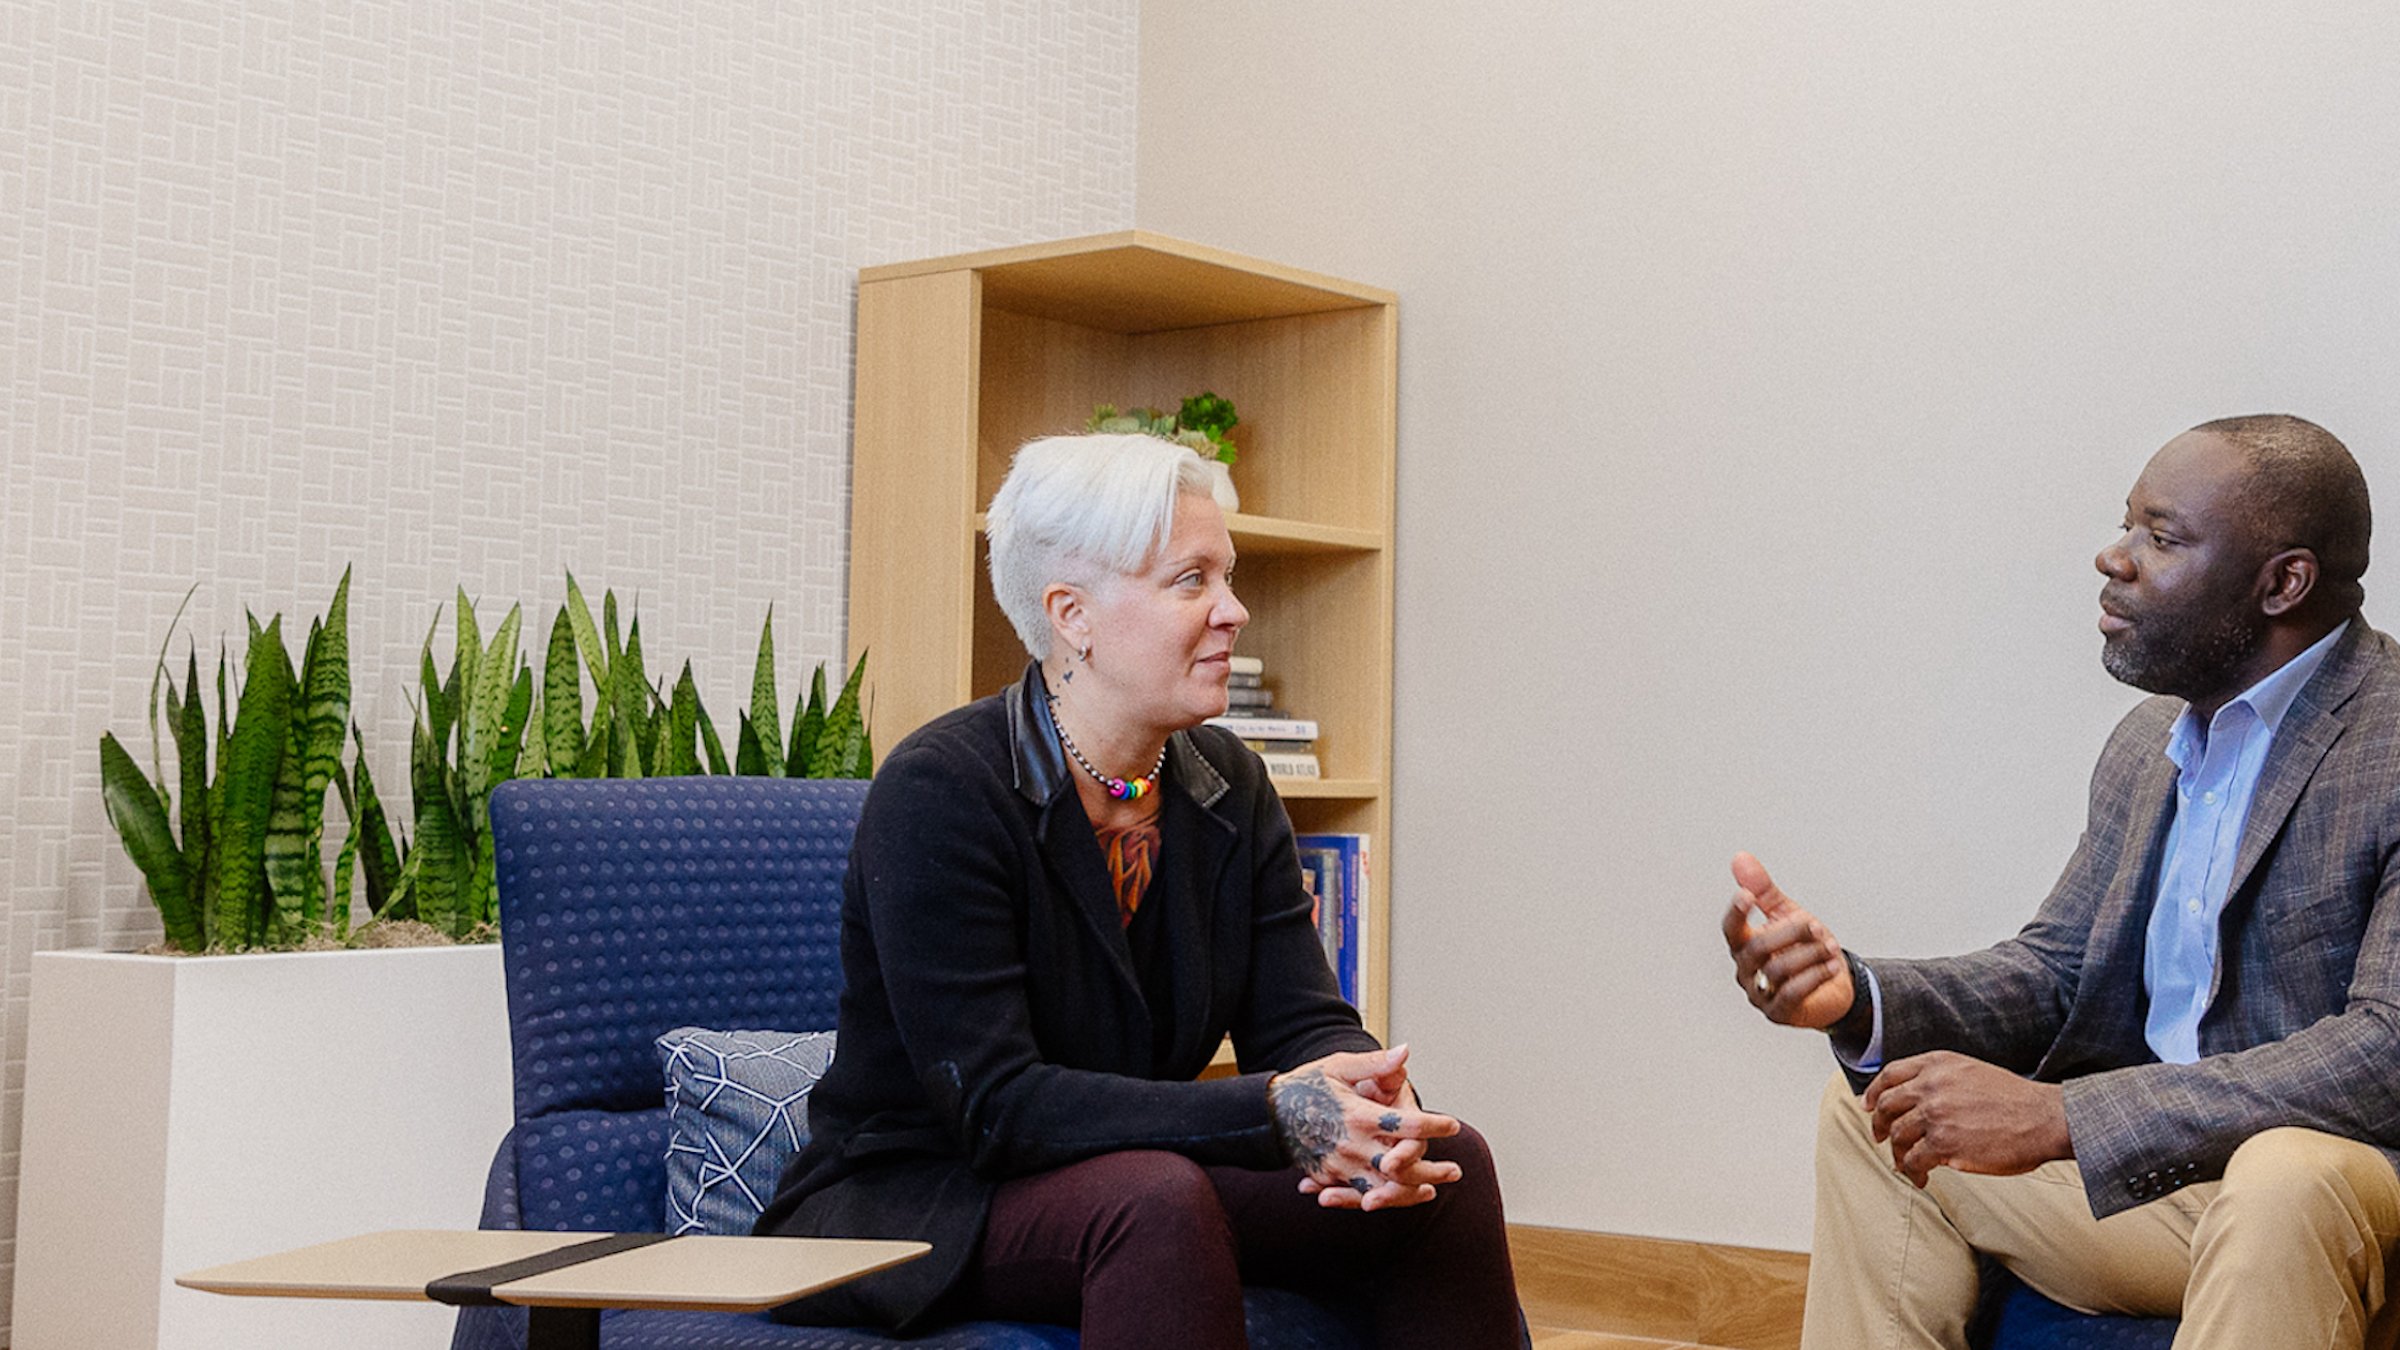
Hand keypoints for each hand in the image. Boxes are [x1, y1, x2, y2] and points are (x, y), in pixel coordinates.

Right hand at [1270, 1045, 1460, 1210]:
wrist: (1266, 1114)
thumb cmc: (1306, 1084)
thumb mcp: (1339, 1067)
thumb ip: (1375, 1064)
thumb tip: (1406, 1052)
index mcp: (1359, 1115)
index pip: (1406, 1124)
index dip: (1434, 1126)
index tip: (1452, 1126)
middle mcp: (1352, 1145)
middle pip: (1402, 1166)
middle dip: (1432, 1169)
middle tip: (1455, 1170)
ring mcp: (1341, 1165)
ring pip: (1385, 1187)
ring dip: (1412, 1191)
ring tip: (1433, 1188)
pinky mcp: (1331, 1177)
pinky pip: (1362, 1194)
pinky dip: (1385, 1198)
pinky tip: (1402, 1196)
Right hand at [1722, 852, 1853, 1028]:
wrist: (1832, 987)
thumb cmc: (1803, 949)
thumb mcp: (1786, 915)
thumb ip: (1763, 890)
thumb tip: (1740, 858)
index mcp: (1743, 945)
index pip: (1731, 929)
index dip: (1736, 913)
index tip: (1747, 896)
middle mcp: (1746, 970)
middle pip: (1758, 947)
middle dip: (1791, 932)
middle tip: (1816, 926)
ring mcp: (1759, 993)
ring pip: (1778, 970)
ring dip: (1809, 955)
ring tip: (1830, 947)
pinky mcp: (1778, 1012)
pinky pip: (1792, 993)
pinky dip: (1814, 977)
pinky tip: (1831, 966)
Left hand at [1862, 1051, 2071, 1186]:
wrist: (2044, 1118)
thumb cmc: (2015, 1100)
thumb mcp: (1971, 1072)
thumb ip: (1941, 1079)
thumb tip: (1915, 1097)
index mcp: (1938, 1064)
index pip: (1891, 1074)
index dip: (1874, 1091)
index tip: (1868, 1105)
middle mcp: (1931, 1085)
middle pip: (1886, 1105)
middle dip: (1879, 1124)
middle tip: (1881, 1137)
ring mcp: (1935, 1114)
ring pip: (1897, 1135)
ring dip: (1897, 1153)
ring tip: (1905, 1164)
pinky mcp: (1943, 1143)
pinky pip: (1912, 1160)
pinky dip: (1912, 1171)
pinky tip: (1921, 1177)